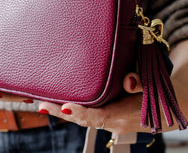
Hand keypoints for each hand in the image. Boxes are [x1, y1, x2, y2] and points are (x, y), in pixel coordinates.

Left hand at [38, 73, 152, 134]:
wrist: (162, 111)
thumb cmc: (156, 95)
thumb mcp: (152, 87)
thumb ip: (140, 83)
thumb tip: (128, 81)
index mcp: (124, 115)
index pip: (99, 116)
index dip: (82, 113)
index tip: (65, 107)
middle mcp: (114, 123)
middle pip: (84, 120)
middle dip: (62, 113)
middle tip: (42, 104)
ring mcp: (109, 123)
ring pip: (83, 120)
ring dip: (62, 112)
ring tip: (43, 103)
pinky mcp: (106, 119)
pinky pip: (87, 117)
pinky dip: (72, 112)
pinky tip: (58, 104)